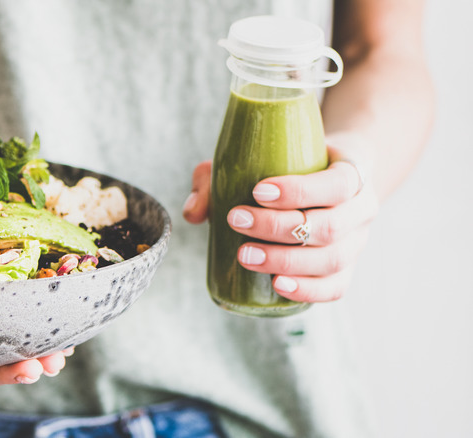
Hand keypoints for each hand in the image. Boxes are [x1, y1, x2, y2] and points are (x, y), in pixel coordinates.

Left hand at [183, 145, 378, 301]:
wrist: (329, 175)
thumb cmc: (288, 164)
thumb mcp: (259, 157)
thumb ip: (217, 178)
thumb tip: (193, 212)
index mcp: (353, 172)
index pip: (338, 184)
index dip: (300, 191)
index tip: (257, 192)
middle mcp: (362, 210)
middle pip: (329, 227)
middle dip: (278, 228)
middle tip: (236, 221)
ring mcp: (357, 243)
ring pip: (331, 260)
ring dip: (285, 261)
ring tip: (244, 255)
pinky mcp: (346, 270)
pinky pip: (334, 288)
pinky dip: (307, 290)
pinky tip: (277, 286)